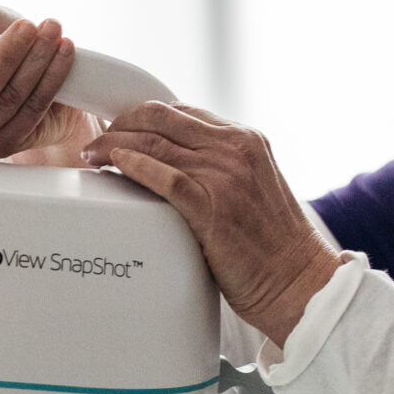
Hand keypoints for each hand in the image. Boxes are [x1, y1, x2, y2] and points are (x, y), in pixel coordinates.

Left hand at [84, 102, 340, 347]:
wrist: (299, 281)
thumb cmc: (271, 245)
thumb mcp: (251, 187)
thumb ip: (220, 168)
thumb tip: (172, 163)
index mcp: (246, 139)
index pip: (181, 112)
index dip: (142, 116)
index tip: (119, 128)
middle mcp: (236, 149)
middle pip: (160, 118)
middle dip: (120, 124)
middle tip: (97, 141)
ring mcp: (224, 175)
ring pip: (154, 143)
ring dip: (114, 145)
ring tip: (93, 156)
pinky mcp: (212, 206)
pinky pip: (162, 175)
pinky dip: (131, 165)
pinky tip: (112, 165)